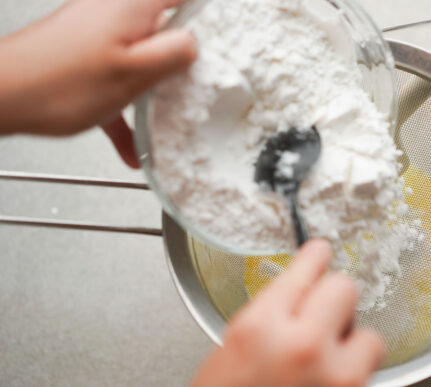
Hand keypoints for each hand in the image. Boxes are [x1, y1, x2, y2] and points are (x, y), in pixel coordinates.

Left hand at [0, 0, 196, 167]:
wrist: (2, 97)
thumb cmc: (60, 84)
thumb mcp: (133, 73)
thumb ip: (172, 54)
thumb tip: (195, 44)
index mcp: (133, 6)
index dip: (205, 13)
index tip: (223, 33)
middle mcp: (114, 12)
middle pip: (163, 25)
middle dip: (183, 54)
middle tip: (200, 80)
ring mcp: (97, 34)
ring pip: (141, 55)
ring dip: (154, 87)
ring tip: (169, 113)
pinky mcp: (84, 57)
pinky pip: (116, 79)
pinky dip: (125, 108)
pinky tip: (130, 143)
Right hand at [175, 240, 388, 386]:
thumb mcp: (222, 366)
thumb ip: (263, 324)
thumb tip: (294, 297)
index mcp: (260, 329)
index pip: (302, 271)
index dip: (315, 258)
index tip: (322, 252)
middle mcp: (304, 346)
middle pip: (345, 289)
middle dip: (335, 304)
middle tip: (326, 325)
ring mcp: (341, 380)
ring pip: (370, 337)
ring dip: (351, 353)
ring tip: (326, 384)